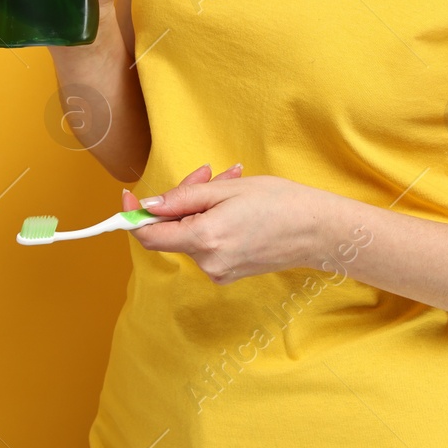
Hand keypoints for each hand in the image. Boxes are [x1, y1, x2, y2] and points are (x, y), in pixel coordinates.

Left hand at [124, 166, 331, 284]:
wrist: (317, 230)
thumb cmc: (279, 203)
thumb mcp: (228, 189)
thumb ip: (183, 198)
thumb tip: (149, 205)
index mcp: (204, 239)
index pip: (150, 236)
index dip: (133, 216)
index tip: (129, 197)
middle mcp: (207, 263)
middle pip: (173, 230)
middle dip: (182, 199)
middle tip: (208, 173)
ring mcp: (219, 272)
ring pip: (191, 235)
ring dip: (202, 207)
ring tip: (231, 183)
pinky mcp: (229, 273)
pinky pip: (207, 244)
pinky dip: (213, 223)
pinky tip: (236, 206)